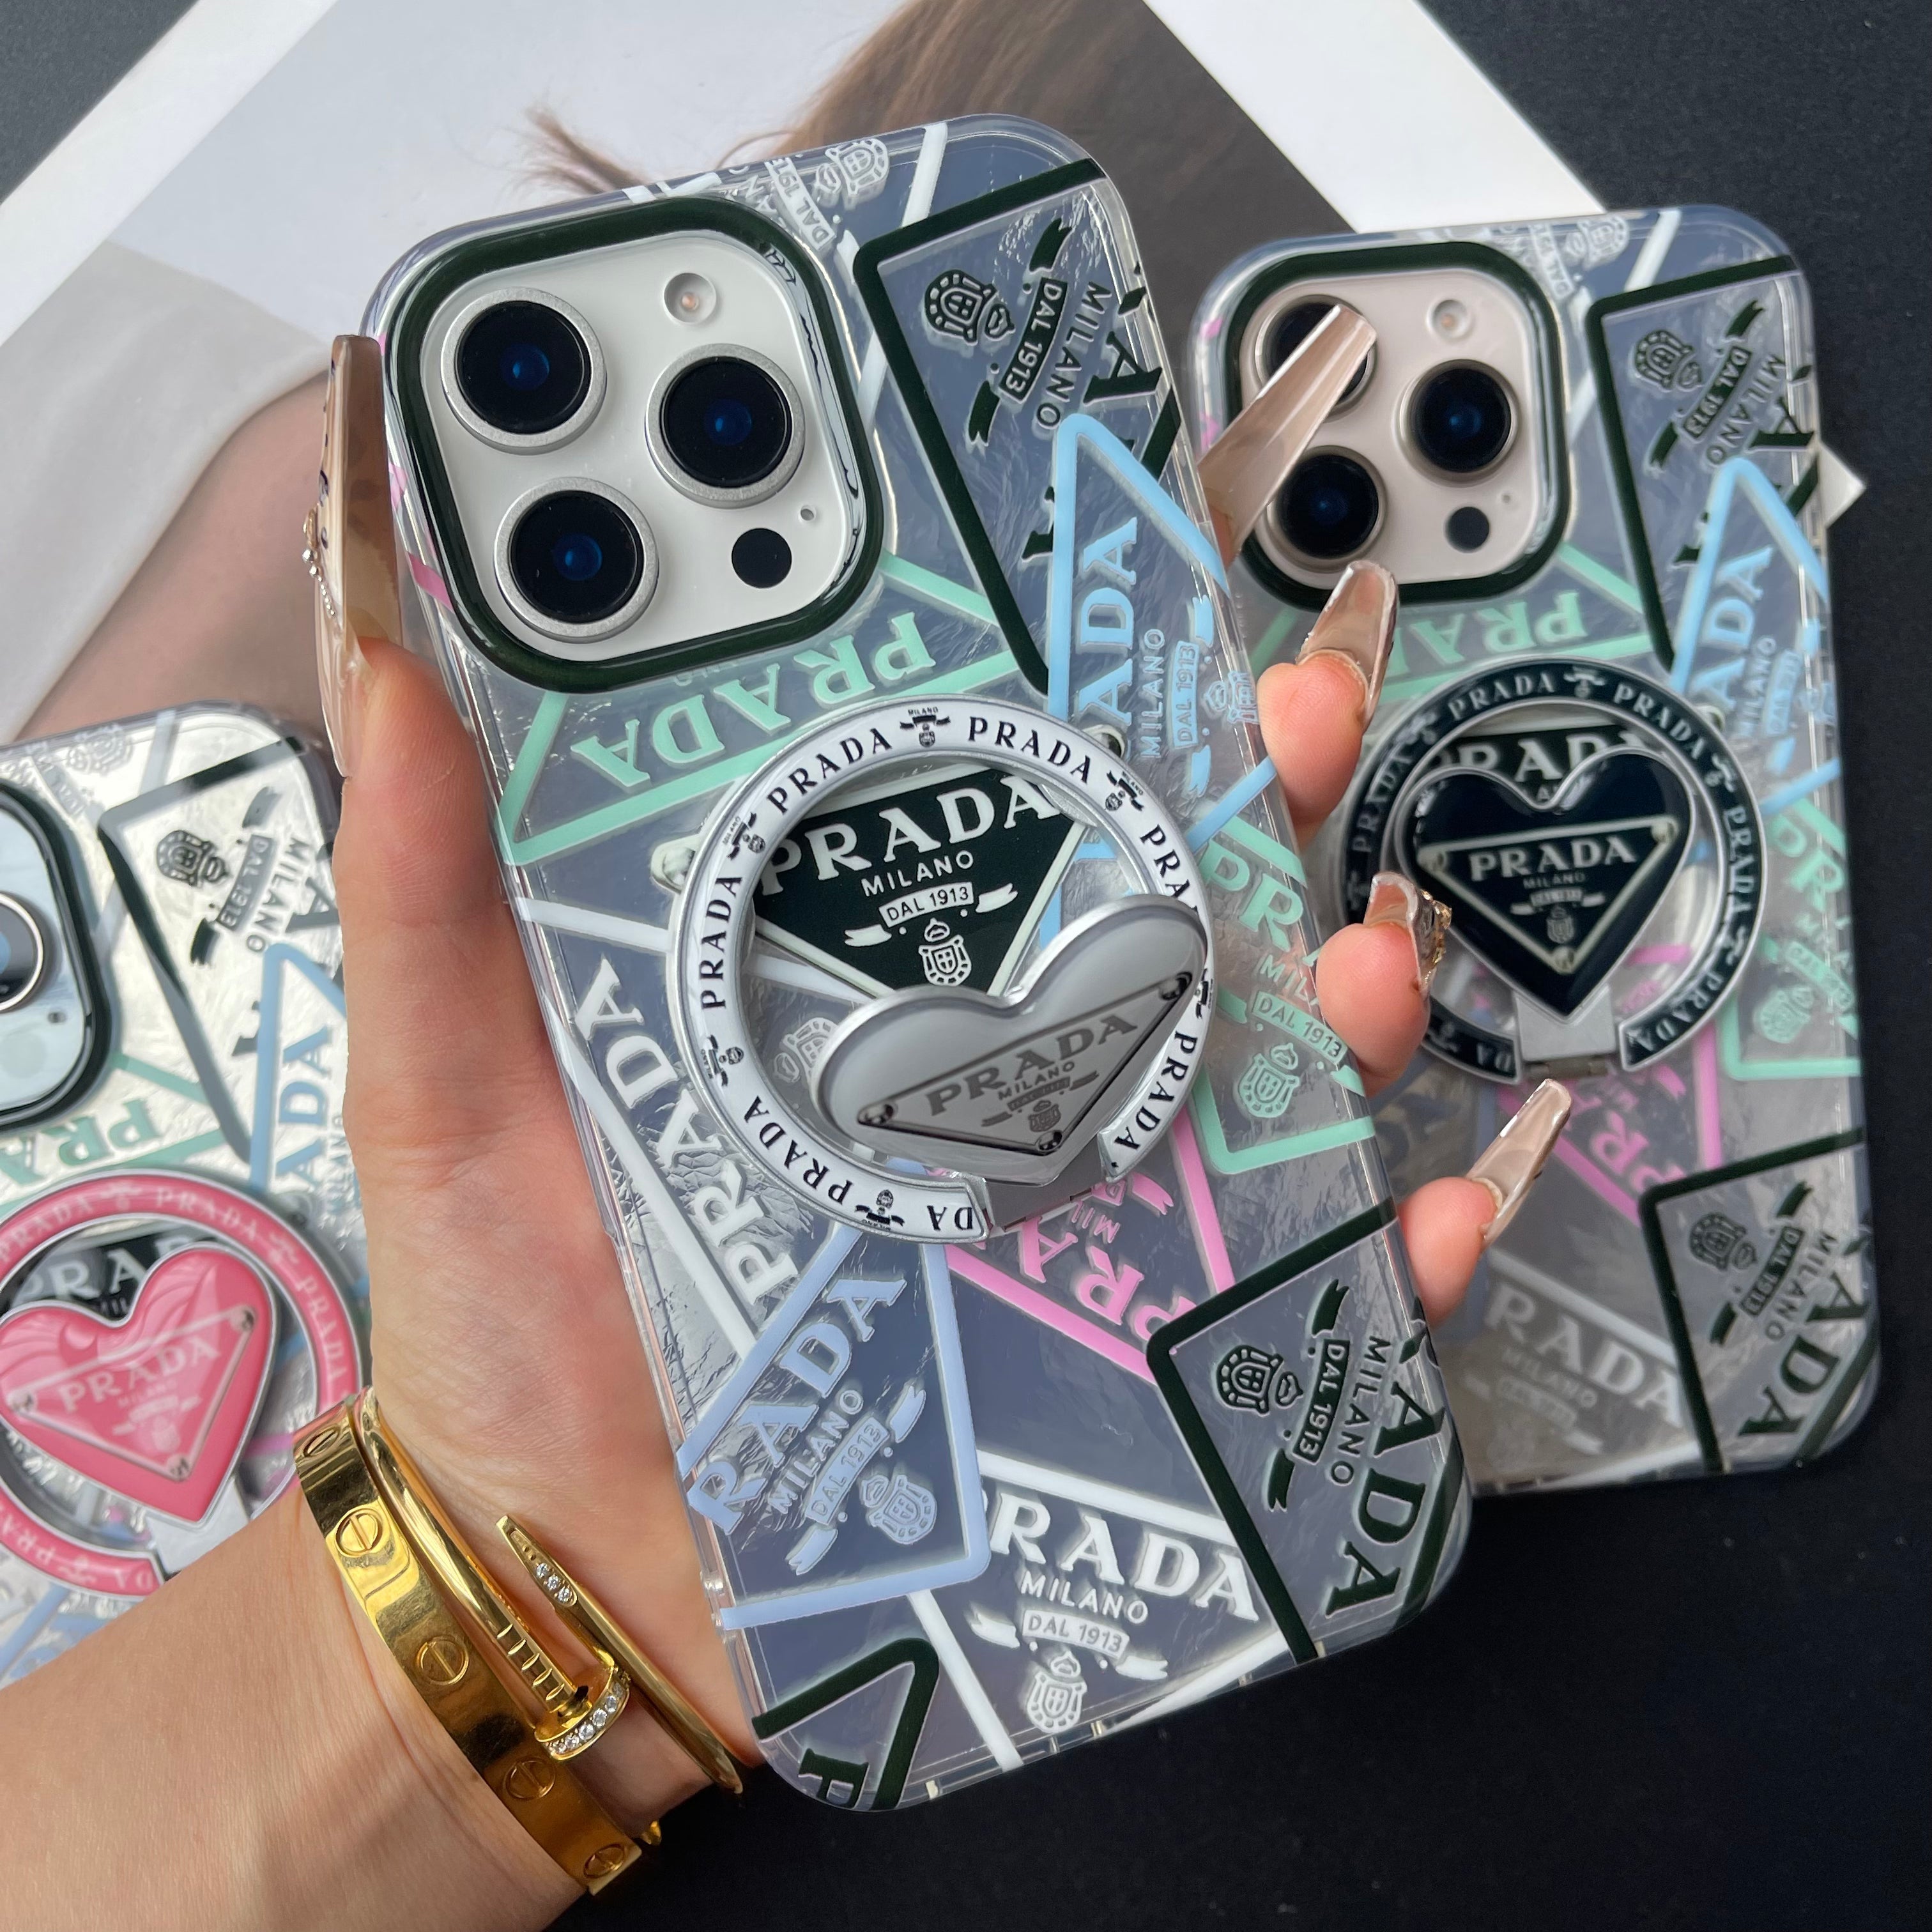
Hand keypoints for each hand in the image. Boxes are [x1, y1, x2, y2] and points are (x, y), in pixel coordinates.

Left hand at [327, 570, 1559, 1822]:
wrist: (557, 1561)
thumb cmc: (506, 1307)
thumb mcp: (450, 1077)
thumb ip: (431, 887)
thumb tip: (401, 663)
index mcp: (846, 982)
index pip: (988, 808)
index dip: (1075, 696)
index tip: (1141, 596)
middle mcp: (974, 1078)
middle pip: (1150, 919)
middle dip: (1253, 812)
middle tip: (1303, 733)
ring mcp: (1054, 1217)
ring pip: (1241, 1088)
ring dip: (1335, 1016)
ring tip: (1359, 976)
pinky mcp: (1102, 1366)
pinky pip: (1275, 1308)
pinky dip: (1374, 1265)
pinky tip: (1424, 1218)